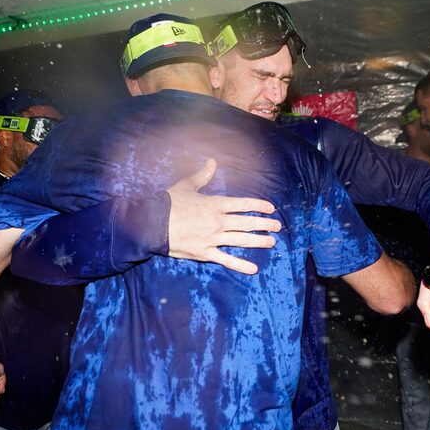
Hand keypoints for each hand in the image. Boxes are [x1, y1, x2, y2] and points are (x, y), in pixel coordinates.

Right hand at [167, 158, 280, 274]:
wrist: (152, 223)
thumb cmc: (169, 203)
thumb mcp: (186, 185)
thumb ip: (202, 175)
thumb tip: (212, 161)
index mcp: (215, 204)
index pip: (242, 204)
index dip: (258, 205)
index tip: (270, 207)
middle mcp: (218, 222)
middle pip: (246, 223)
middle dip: (264, 224)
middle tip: (277, 226)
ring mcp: (212, 238)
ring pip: (241, 240)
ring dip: (258, 241)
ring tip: (271, 242)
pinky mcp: (205, 252)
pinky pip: (226, 260)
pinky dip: (240, 265)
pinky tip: (253, 269)